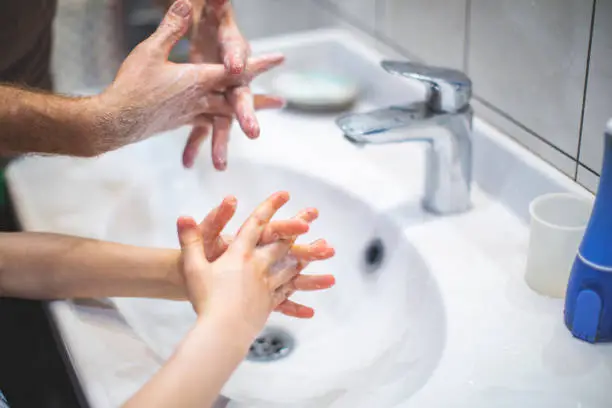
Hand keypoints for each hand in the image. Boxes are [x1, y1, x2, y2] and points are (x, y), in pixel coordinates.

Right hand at [96, 0, 283, 155]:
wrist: (115, 122)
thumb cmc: (132, 85)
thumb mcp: (150, 51)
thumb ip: (171, 28)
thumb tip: (184, 3)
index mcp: (199, 80)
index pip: (236, 70)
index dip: (259, 63)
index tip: (280, 59)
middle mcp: (202, 100)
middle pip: (236, 99)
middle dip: (259, 100)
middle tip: (281, 102)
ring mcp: (192, 115)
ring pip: (224, 118)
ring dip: (241, 119)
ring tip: (256, 129)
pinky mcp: (180, 124)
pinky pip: (203, 126)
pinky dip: (214, 128)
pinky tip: (215, 129)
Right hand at [177, 192, 334, 336]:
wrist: (221, 331)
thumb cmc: (205, 298)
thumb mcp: (193, 267)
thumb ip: (190, 240)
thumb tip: (183, 216)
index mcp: (240, 254)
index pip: (256, 224)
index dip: (270, 207)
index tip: (284, 194)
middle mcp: (258, 266)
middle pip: (281, 242)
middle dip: (298, 226)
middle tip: (313, 214)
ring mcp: (267, 286)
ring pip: (291, 267)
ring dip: (307, 256)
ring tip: (323, 249)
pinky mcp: (268, 305)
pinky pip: (287, 297)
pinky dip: (300, 297)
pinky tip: (311, 305)